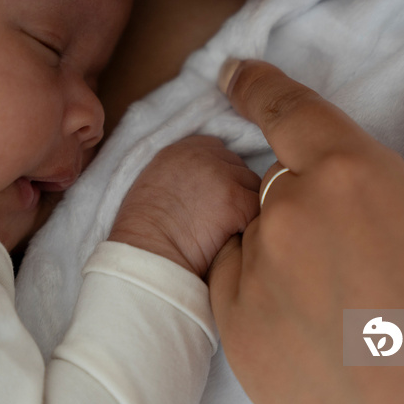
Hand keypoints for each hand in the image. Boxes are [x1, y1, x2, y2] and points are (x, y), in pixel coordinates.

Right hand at [109, 135, 259, 278]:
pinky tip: (234, 238)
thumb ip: (181, 174)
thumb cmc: (145, 232)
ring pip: (254, 187)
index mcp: (180, 150)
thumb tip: (207, 187)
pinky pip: (258, 210)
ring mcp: (221, 176)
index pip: (219, 151)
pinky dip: (251, 225)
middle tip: (221, 220)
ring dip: (246, 207)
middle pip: (239, 167)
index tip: (212, 198)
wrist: (145, 253)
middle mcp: (203, 156)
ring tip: (227, 230)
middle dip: (236, 191)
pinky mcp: (235, 201)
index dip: (221, 175)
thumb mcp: (155, 185)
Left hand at [209, 53, 403, 403]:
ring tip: (343, 301)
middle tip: (359, 254)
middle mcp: (289, 212)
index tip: (232, 73)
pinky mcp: (232, 322)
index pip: (286, 108)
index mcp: (351, 175)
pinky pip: (235, 278)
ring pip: (258, 233)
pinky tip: (311, 324)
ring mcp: (254, 268)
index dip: (255, 84)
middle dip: (308, 201)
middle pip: (279, 182)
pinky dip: (262, 286)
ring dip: (287, 247)